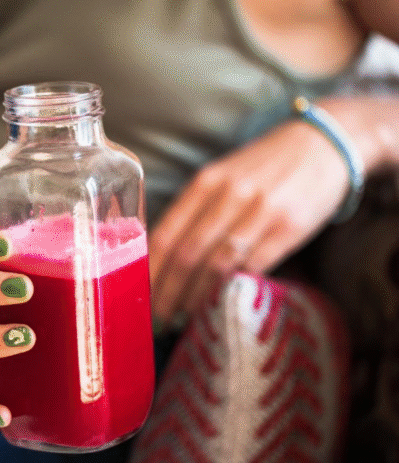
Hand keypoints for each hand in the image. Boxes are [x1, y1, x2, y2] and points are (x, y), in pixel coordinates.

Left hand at [149, 118, 351, 324]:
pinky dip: (234, 287)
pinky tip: (220, 303)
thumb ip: (195, 210)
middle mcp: (229, 195)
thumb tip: (162, 256)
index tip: (139, 296)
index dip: (150, 271)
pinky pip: (255, 265)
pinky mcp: (291, 226)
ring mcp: (261, 210)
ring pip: (218, 263)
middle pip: (188, 253)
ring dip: (197, 296)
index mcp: (204, 183)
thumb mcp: (222, 177)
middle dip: (168, 291)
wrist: (323, 144)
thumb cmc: (262, 169)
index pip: (166, 234)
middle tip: (158, 318)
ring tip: (184, 317)